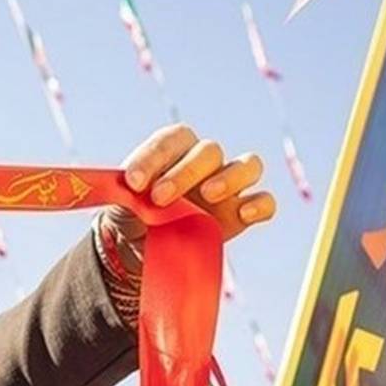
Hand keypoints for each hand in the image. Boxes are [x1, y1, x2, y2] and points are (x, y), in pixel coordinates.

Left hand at [100, 124, 276, 265]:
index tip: (133, 182)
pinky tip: (243, 214)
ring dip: (229, 177)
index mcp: (174, 149)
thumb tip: (124, 187)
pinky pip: (265, 201)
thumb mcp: (120, 201)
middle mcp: (205, 161)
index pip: (172, 140)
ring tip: (207, 195)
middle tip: (159, 197)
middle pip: (210, 151)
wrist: (141, 244)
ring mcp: (228, 185)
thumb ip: (124, 192)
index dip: (154, 157)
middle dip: (184, 172)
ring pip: (248, 165)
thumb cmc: (132, 212)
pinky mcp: (241, 213)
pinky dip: (259, 205)